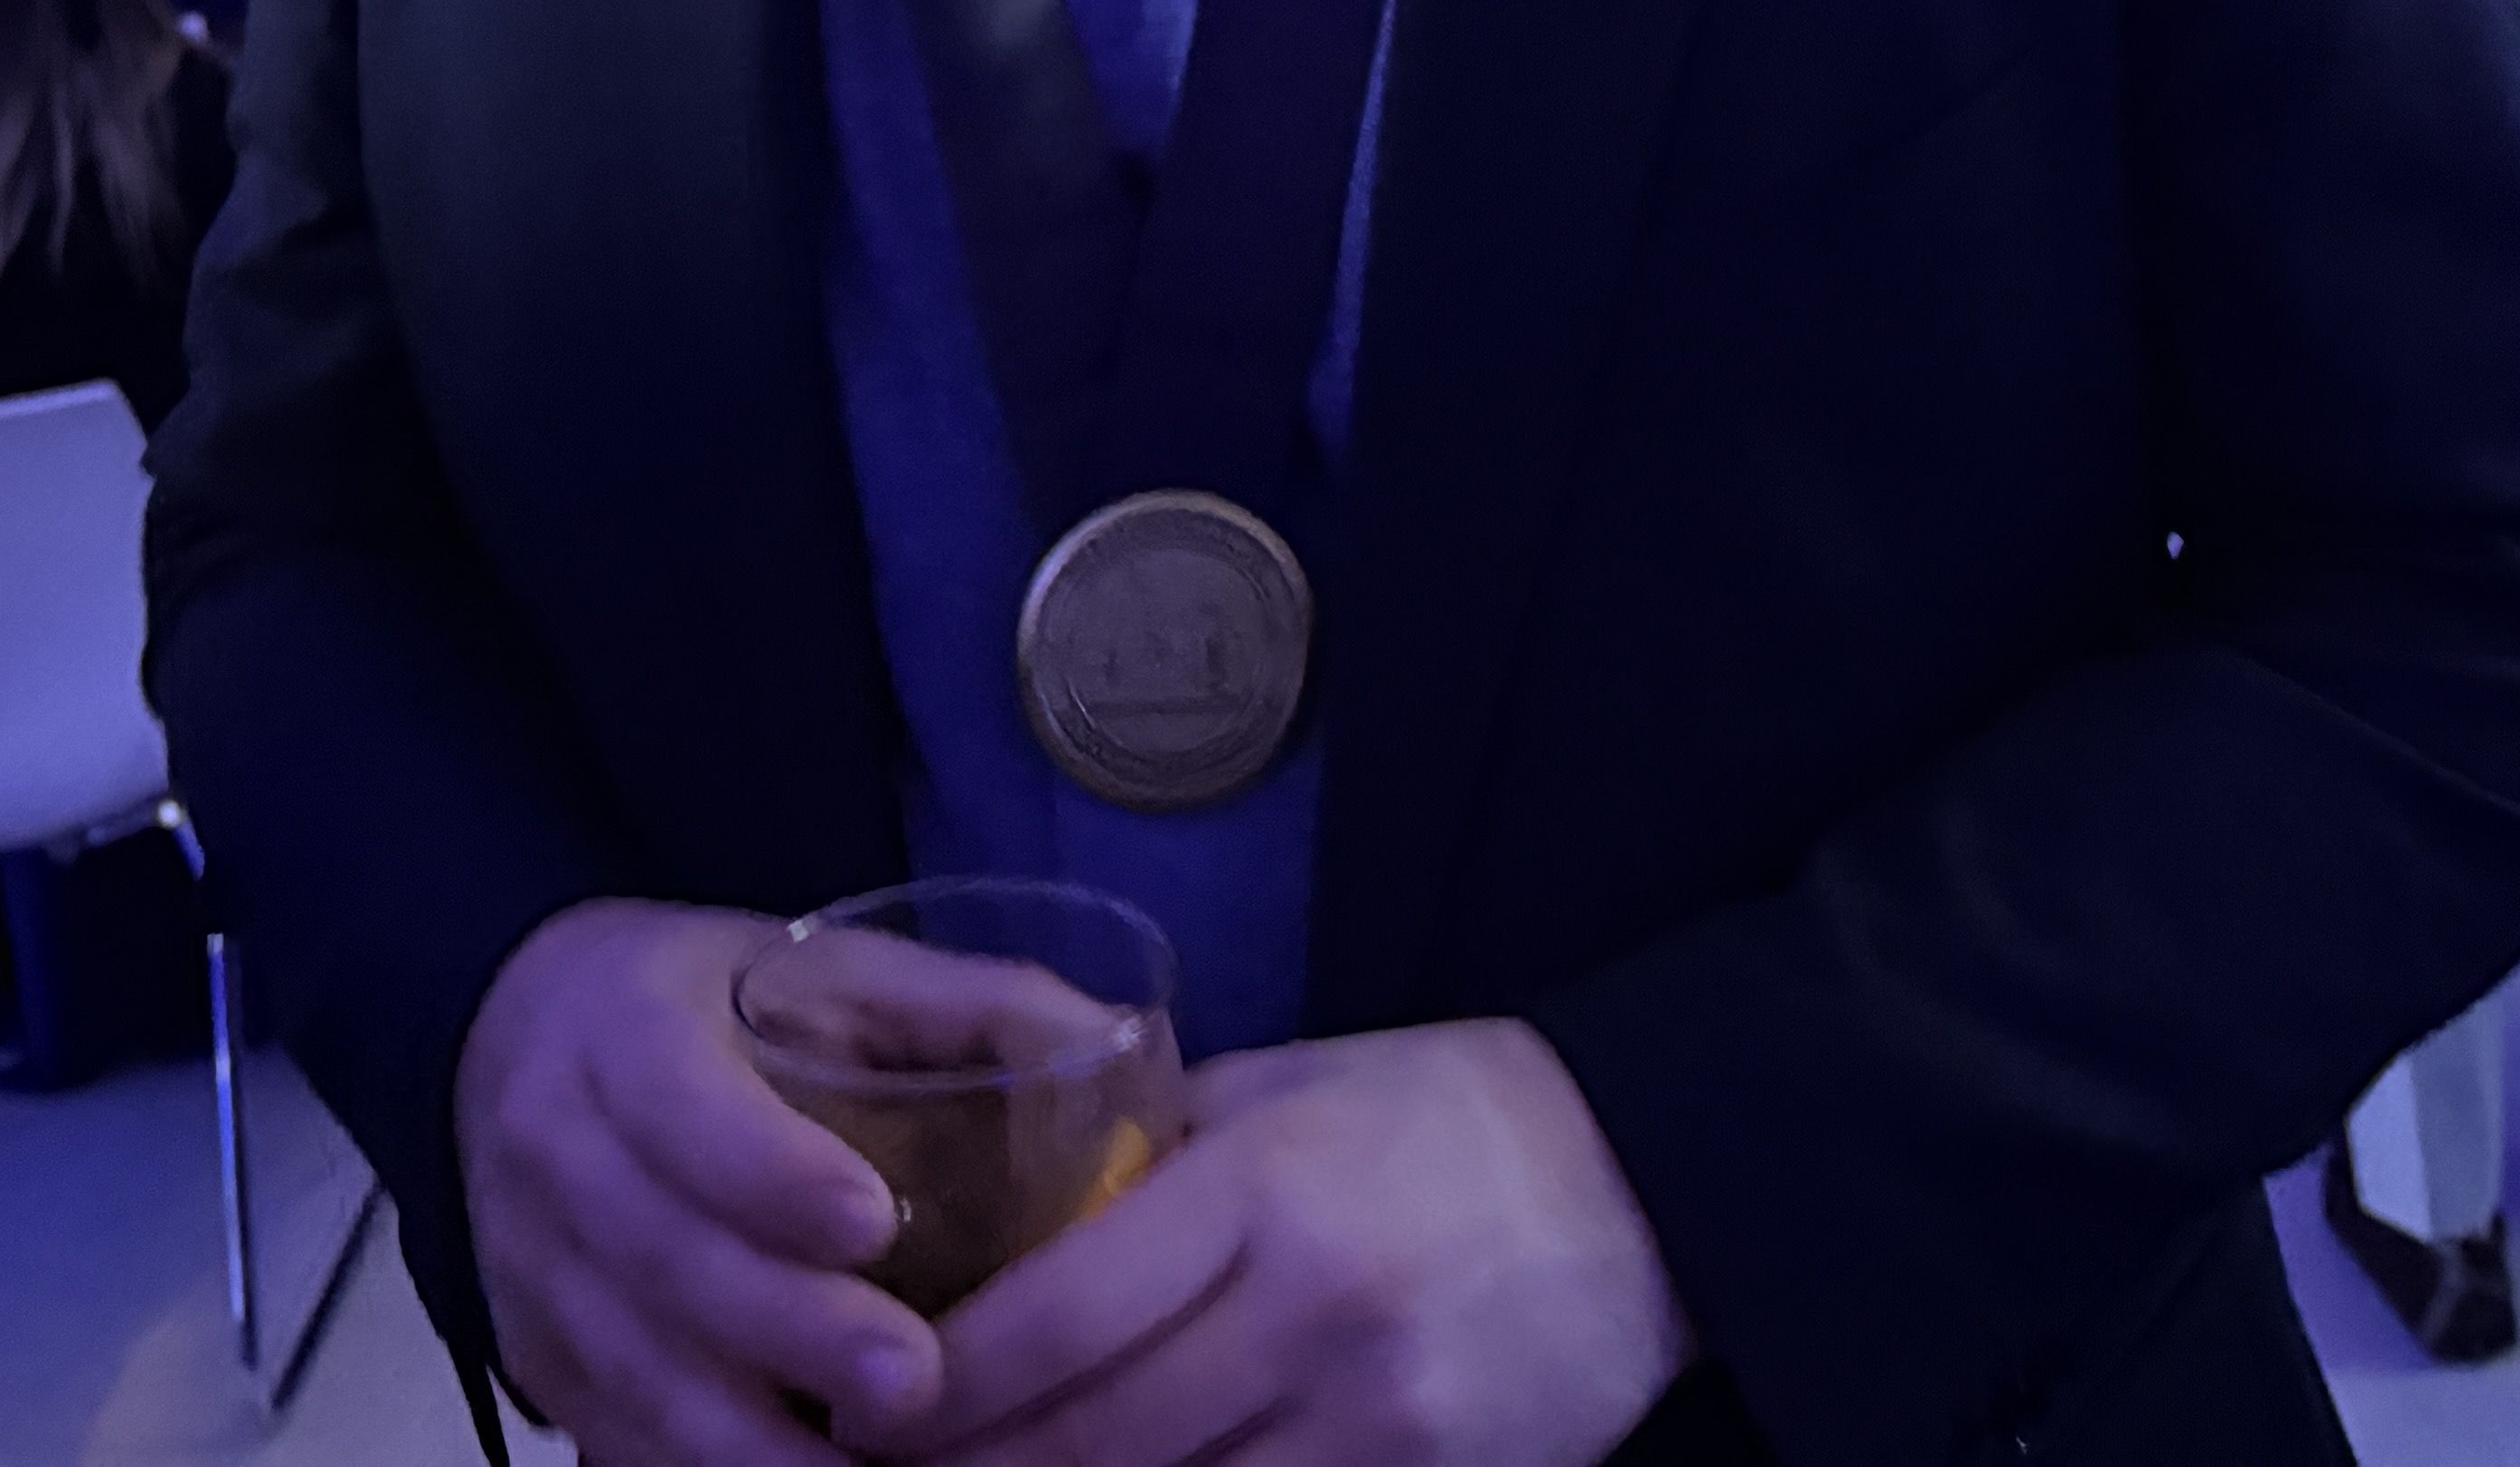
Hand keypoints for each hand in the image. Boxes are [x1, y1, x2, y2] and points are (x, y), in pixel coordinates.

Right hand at [456, 901, 937, 1462]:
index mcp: (621, 1036)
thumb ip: (951, 1000)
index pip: (681, 1109)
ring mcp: (538, 1280)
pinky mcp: (543, 1370)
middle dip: (794, 1335)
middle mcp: (559, 1162)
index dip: (768, 1171)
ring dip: (759, 1449)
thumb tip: (1110, 1037)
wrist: (512, 1041)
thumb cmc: (705, 1003)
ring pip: (640, 1383)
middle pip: (668, 1267)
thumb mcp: (812, 961)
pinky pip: (623, 1444)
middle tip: (916, 1382)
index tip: (870, 1220)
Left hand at [852, 1020, 1686, 1466]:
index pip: (1055, 1315)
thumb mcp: (1294, 1088)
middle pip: (1089, 1444)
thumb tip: (1009, 1225)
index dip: (939, 1388)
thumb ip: (1156, 1159)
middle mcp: (1316, 1312)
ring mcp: (1381, 1423)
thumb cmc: (1449, 1117)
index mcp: (1269, 1187)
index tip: (865, 1409)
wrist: (1653, 1184)